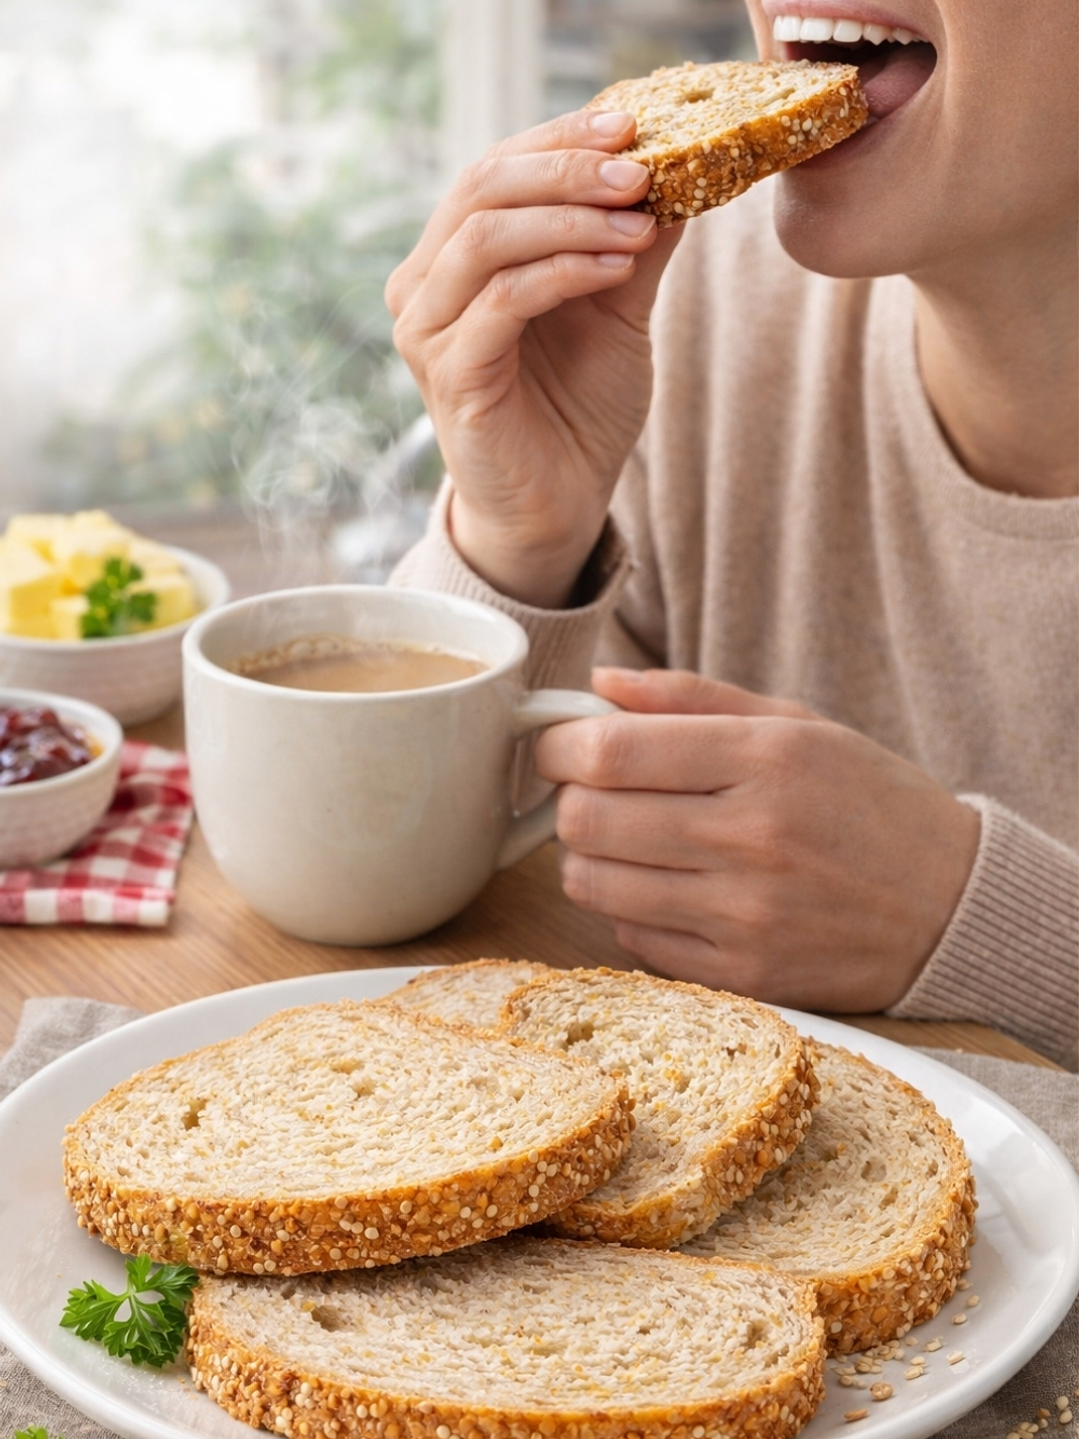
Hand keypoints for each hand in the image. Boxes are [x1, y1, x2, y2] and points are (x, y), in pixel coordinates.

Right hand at [385, 111, 682, 607]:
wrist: (560, 505)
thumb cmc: (578, 410)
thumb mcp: (616, 309)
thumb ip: (632, 243)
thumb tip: (679, 166)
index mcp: (453, 260)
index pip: (493, 170)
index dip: (559, 138)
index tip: (631, 122)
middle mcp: (423, 288)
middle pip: (480, 189)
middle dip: (566, 169)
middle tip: (640, 167)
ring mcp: (428, 333)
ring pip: (487, 238)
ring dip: (571, 219)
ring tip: (639, 221)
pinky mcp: (450, 377)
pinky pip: (503, 302)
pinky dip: (564, 272)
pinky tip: (618, 268)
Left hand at [534, 667, 981, 1012]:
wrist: (952, 906)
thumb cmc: (869, 802)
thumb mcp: (796, 724)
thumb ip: (690, 699)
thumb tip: (599, 682)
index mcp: (764, 758)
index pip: (609, 752)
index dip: (559, 745)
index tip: (560, 744)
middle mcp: (750, 836)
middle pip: (586, 820)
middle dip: (567, 799)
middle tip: (589, 792)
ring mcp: (745, 913)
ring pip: (593, 884)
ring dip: (588, 857)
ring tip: (625, 841)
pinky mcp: (742, 973)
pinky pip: (631, 938)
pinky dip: (627, 908)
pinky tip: (664, 887)